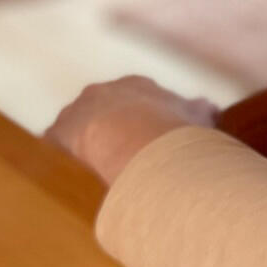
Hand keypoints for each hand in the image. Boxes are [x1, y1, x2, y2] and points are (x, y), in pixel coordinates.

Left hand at [45, 75, 219, 185]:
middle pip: (105, 111)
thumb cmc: (172, 128)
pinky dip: (65, 161)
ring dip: (87, 146)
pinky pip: (57, 147)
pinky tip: (75, 179)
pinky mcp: (58, 133)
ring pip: (79, 127)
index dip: (143, 120)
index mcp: (135, 87)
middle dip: (112, 130)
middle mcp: (103, 92)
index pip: (138, 100)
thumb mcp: (195, 118)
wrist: (133, 135)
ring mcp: (78, 110)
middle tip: (123, 157)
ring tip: (100, 172)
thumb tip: (209, 106)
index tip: (148, 138)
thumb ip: (200, 111)